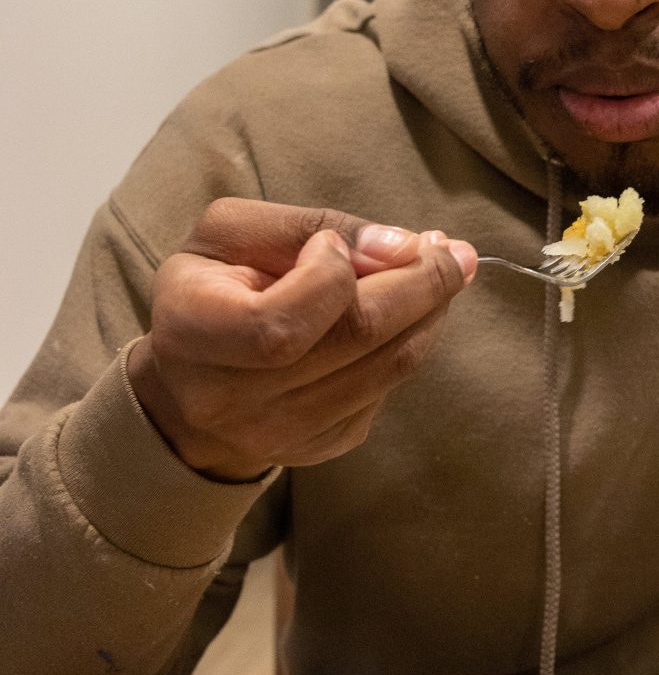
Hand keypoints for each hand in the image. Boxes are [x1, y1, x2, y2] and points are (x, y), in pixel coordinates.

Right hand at [127, 199, 476, 481]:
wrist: (189, 385)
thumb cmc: (210, 290)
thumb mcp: (230, 235)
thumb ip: (308, 226)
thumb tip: (401, 247)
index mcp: (193, 336)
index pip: (282, 324)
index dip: (329, 276)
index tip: (332, 244)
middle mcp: (231, 401)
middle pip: (354, 341)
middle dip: (418, 284)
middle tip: (453, 250)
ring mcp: (279, 435)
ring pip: (387, 368)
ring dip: (431, 311)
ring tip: (445, 268)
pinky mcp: (320, 448)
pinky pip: (386, 389)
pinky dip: (412, 342)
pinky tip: (412, 310)